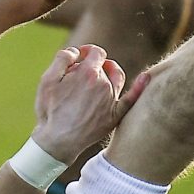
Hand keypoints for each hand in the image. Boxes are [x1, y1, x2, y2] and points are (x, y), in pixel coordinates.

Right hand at [31, 44, 138, 162]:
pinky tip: (146, 78)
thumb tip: (77, 51)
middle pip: (103, 66)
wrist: (57, 142)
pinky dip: (140, 88)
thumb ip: (62, 58)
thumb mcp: (47, 79)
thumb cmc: (50, 111)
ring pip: (116, 77)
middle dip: (91, 66)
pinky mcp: (114, 116)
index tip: (80, 57)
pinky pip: (131, 99)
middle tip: (76, 77)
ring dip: (109, 72)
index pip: (96, 52)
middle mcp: (104, 85)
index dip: (88, 51)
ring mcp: (111, 101)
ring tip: (100, 74)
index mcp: (88, 73)